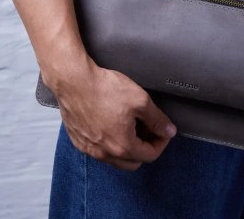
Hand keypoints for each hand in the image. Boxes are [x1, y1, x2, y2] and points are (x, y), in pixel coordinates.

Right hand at [44, 54, 177, 170]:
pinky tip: (112, 124)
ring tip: (131, 125)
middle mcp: (104, 154)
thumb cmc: (105, 89)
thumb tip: (169, 131)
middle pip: (133, 161)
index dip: (162, 142)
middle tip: (149, 128)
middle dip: (145, 147)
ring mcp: (89, 149)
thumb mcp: (140, 100)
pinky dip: (110, 143)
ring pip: (115, 158)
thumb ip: (157, 119)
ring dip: (127, 147)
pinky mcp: (78, 141)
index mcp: (122, 146)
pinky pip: (99, 150)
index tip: (163, 129)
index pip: (150, 155)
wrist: (74, 81)